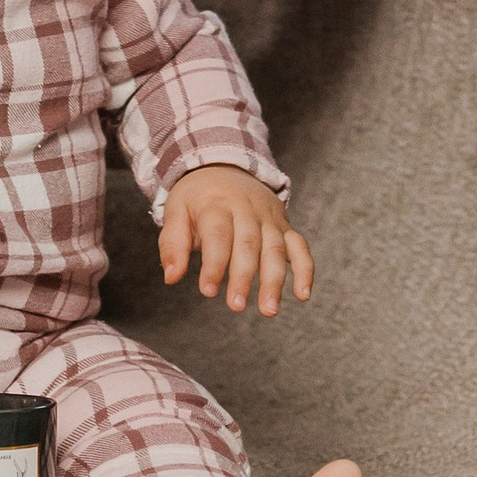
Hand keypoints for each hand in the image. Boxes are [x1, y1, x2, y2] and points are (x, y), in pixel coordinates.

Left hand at [160, 165, 312, 314]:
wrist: (223, 166)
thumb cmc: (197, 198)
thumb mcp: (176, 212)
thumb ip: (172, 244)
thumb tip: (171, 277)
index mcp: (217, 204)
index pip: (218, 234)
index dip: (214, 263)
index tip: (208, 291)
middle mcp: (247, 209)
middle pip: (248, 243)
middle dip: (244, 276)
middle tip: (236, 306)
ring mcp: (269, 218)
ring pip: (275, 248)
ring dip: (275, 280)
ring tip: (269, 309)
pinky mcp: (284, 225)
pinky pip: (299, 246)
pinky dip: (305, 270)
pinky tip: (303, 295)